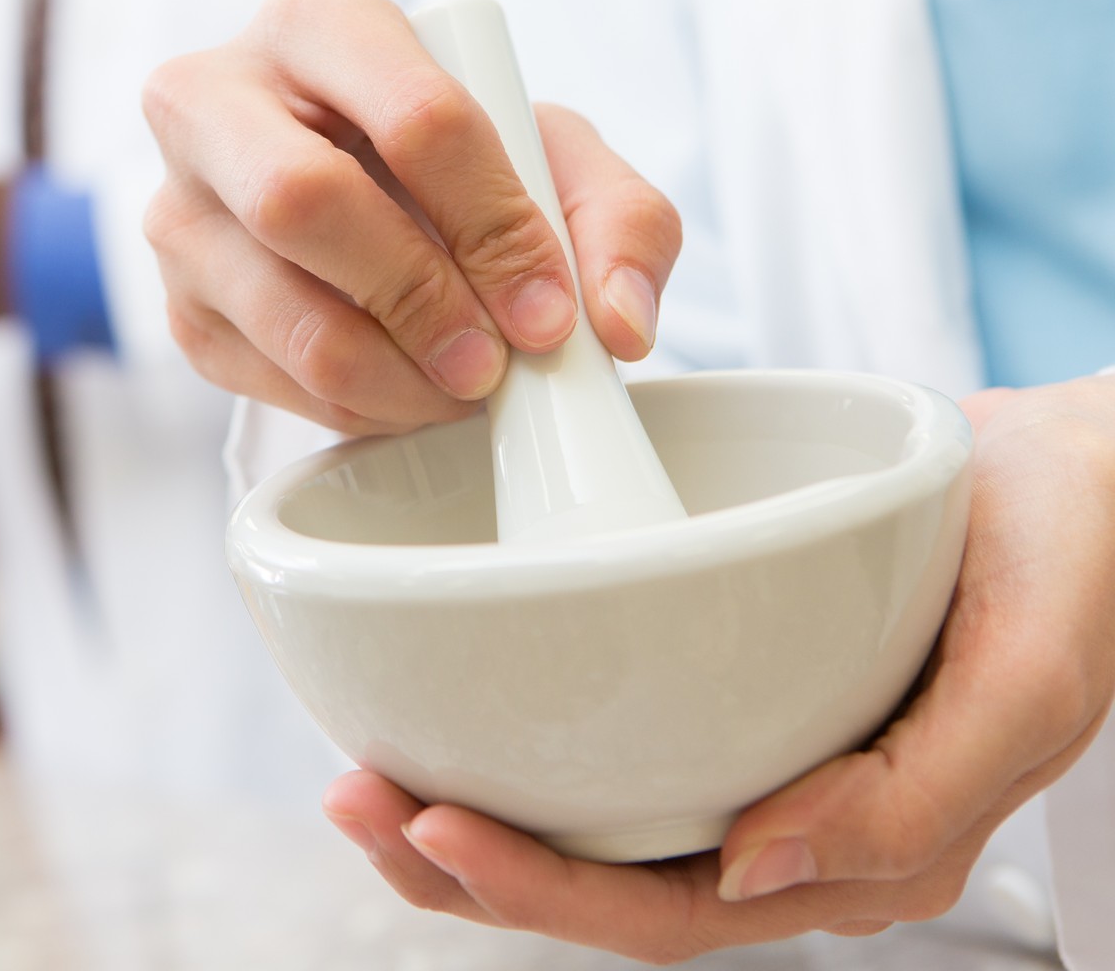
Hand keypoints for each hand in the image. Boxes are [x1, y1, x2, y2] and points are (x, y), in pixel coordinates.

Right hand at [141, 0, 681, 435]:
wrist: (368, 192)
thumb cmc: (455, 159)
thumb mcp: (560, 157)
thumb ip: (623, 223)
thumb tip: (615, 325)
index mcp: (316, 20)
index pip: (413, 114)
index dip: (493, 223)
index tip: (547, 308)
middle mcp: (214, 97)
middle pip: (300, 198)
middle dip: (418, 297)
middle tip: (491, 361)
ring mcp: (178, 205)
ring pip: (278, 307)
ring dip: (393, 374)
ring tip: (462, 388)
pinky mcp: (179, 303)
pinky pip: (264, 376)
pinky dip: (354, 406)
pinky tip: (406, 390)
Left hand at [322, 376, 1114, 962]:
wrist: (1080, 480)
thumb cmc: (1070, 576)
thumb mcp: (1025, 687)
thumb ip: (908, 800)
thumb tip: (749, 874)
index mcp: (849, 855)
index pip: (663, 914)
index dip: (538, 890)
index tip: (431, 825)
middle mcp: (779, 825)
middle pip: (594, 879)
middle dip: (459, 857)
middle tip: (353, 797)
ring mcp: (743, 754)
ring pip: (580, 815)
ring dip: (464, 801)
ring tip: (356, 766)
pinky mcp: (719, 682)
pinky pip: (599, 732)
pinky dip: (510, 729)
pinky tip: (433, 698)